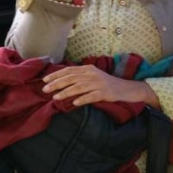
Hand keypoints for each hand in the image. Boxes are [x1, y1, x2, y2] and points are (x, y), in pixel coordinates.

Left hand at [42, 64, 159, 107]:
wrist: (127, 89)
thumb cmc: (107, 84)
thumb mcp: (93, 77)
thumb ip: (80, 78)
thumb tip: (61, 82)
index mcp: (88, 69)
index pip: (69, 70)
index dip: (56, 75)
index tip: (45, 80)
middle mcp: (93, 74)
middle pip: (72, 78)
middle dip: (57, 83)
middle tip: (45, 90)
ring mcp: (99, 83)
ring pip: (79, 87)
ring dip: (66, 92)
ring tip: (56, 98)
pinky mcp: (105, 93)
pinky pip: (91, 96)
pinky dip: (82, 99)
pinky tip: (74, 103)